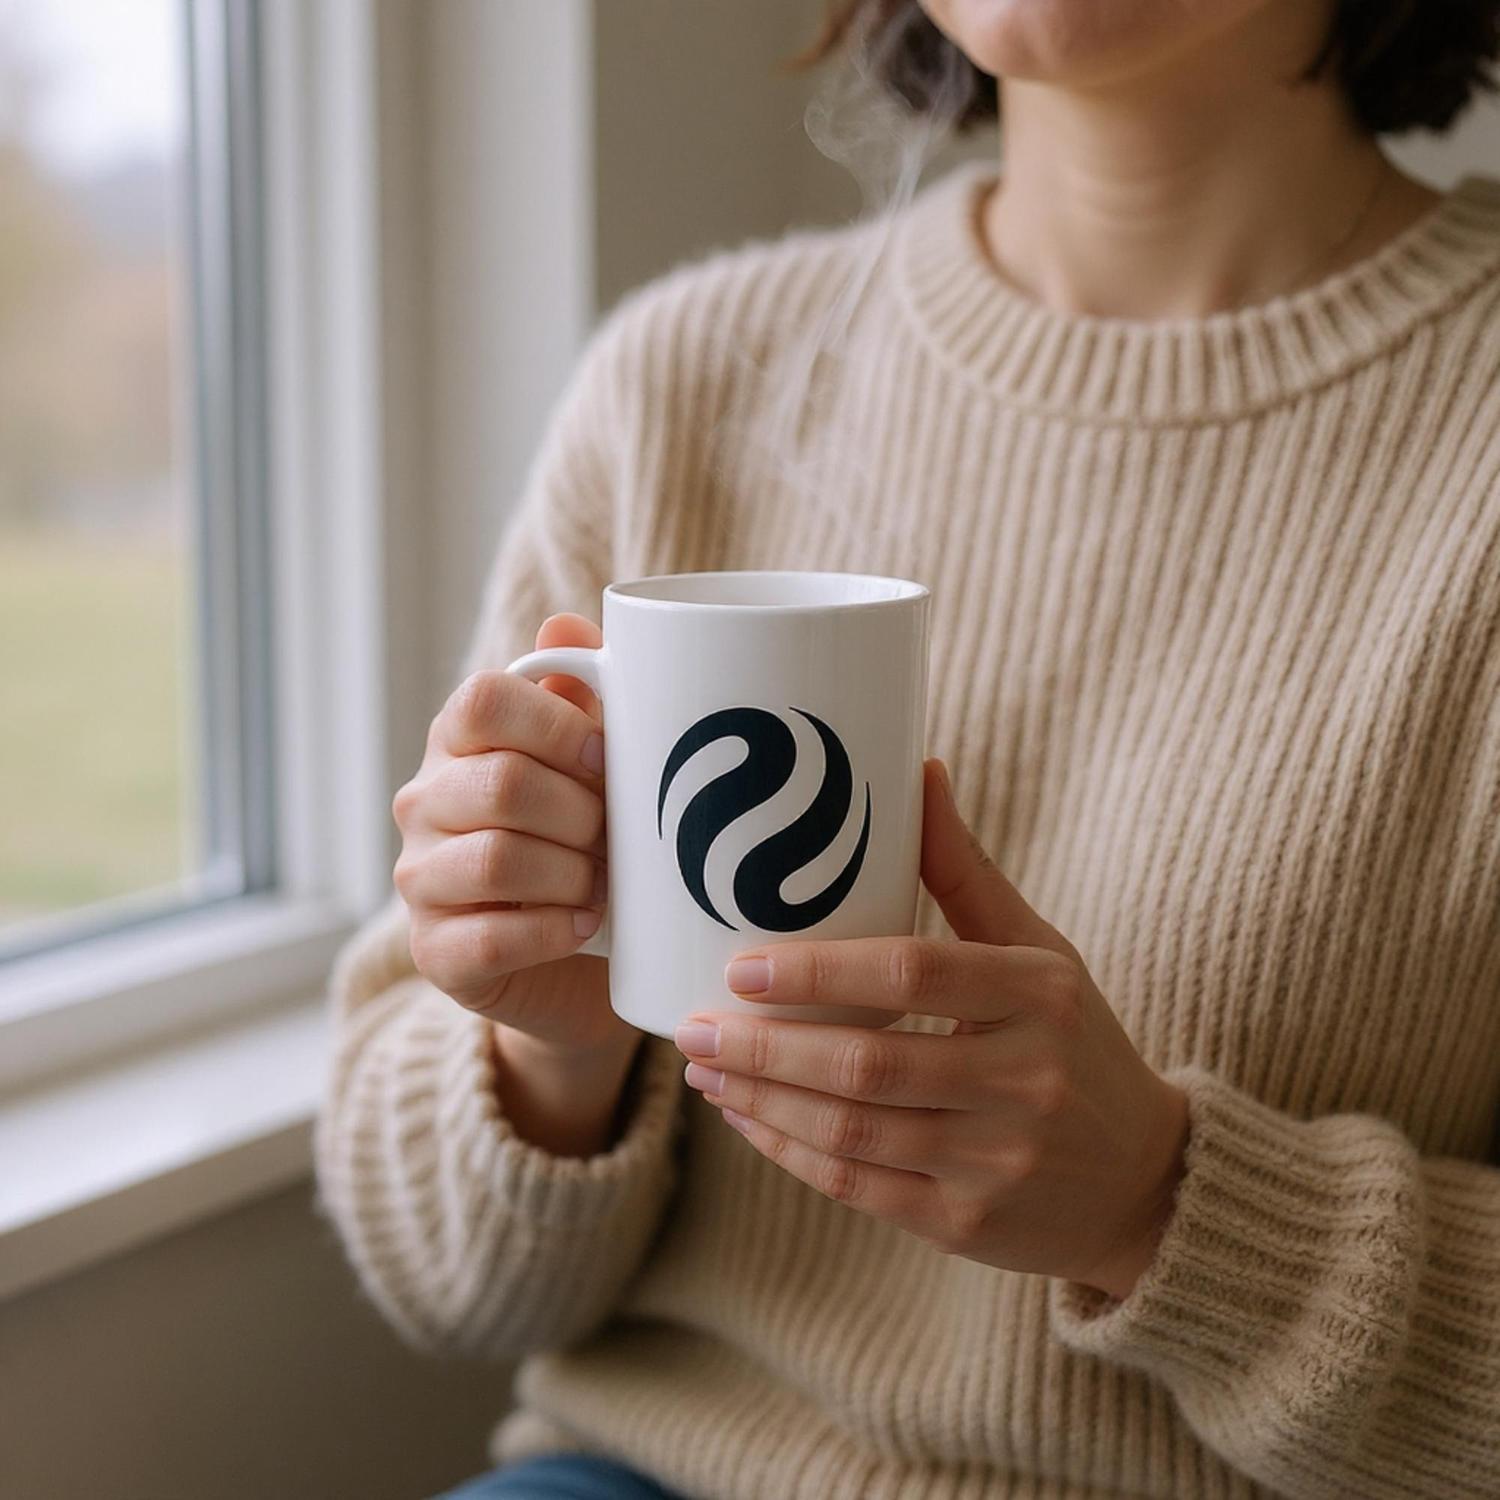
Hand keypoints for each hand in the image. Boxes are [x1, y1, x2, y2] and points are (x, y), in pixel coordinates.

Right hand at [393, 613, 633, 1059]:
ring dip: (574, 873)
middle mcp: (424, 802)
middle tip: (616, 835)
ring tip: (604, 883)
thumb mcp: (594, 762)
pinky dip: (555, 930)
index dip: (557, 724)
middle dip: (582, 813)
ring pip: (499, 860)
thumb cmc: (588, 838)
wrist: (583, 958)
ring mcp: (419, 879)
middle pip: (502, 784)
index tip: (607, 757)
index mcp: (459, 739)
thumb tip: (568, 624)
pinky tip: (586, 924)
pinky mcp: (434, 952)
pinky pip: (493, 937)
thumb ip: (585, 692)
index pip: (483, 700)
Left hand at [673, 759, 1188, 1299]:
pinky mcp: (967, 1224)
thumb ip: (968, 874)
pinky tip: (746, 1119)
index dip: (819, 970)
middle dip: (764, 1046)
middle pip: (867, 1062)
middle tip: (691, 1027)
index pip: (914, 973)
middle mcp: (1024, 1080)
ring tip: (703, 1069)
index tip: (742, 964)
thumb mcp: (1040, 951)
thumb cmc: (1074, 1042)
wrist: (1143, 1180)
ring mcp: (996, 1161)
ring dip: (762, 1100)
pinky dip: (789, 1152)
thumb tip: (918, 772)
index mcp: (1038, 994)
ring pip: (851, 1130)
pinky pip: (857, 1186)